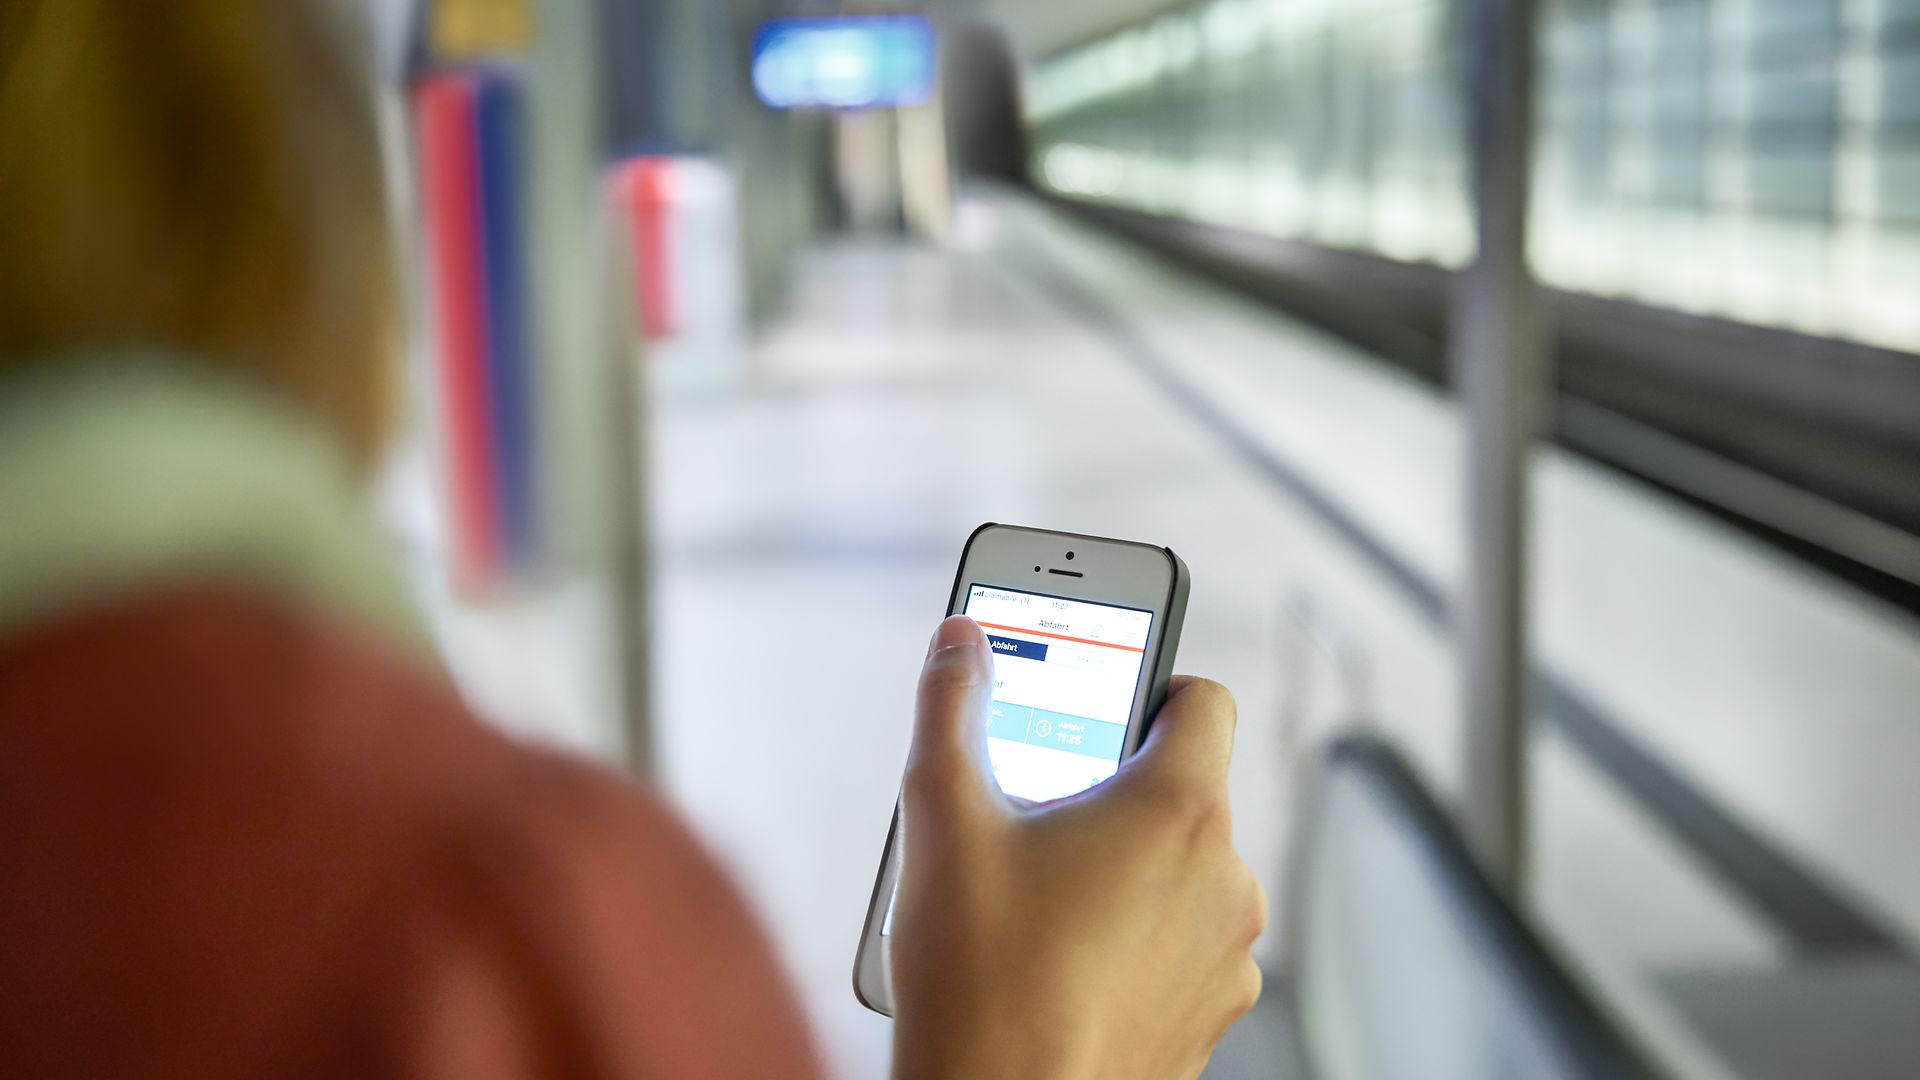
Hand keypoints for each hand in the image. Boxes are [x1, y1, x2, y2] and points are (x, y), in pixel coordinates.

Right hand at [888, 616, 1264, 1079]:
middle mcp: (1225, 876)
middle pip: (1185, 792)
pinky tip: (1067, 959)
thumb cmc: (979, 978)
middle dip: (1116, 792)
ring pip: (1185, 871)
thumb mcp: (942, 818)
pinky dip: (1140, 938)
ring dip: (1129, 869)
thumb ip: (951, 707)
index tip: (1102, 708)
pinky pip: (1185, 943)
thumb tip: (958, 640)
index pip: (1204, 701)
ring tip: (1041, 899)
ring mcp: (1228, 952)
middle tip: (1038, 818)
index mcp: (1176, 810)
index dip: (1155, 688)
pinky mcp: (1214, 1011)